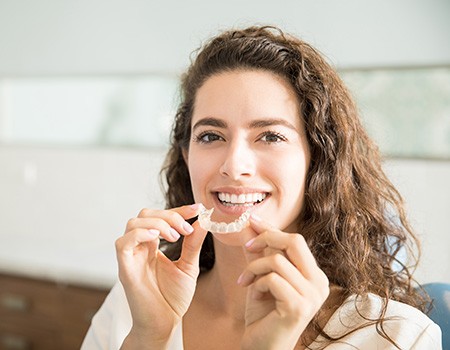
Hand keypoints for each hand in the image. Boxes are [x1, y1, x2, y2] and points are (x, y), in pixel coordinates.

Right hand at [115, 204, 206, 346]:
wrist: (165, 323)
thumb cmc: (173, 297)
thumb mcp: (188, 266)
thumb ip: (193, 244)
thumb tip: (202, 221)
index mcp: (152, 245)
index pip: (160, 217)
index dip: (178, 210)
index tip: (198, 209)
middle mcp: (139, 247)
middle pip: (145, 214)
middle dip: (169, 215)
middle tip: (186, 228)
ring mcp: (131, 257)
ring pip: (133, 223)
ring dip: (157, 223)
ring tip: (175, 237)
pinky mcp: (125, 269)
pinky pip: (123, 242)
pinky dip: (140, 234)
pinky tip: (158, 239)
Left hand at [238, 216, 329, 349]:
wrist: (262, 346)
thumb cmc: (264, 314)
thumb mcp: (261, 277)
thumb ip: (258, 253)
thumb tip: (249, 225)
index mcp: (314, 275)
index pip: (295, 241)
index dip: (272, 229)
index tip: (252, 220)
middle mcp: (319, 283)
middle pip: (295, 241)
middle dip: (267, 238)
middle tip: (247, 247)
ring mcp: (312, 295)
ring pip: (278, 260)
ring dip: (254, 268)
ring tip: (245, 281)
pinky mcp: (299, 306)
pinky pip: (272, 279)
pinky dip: (257, 283)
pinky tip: (253, 295)